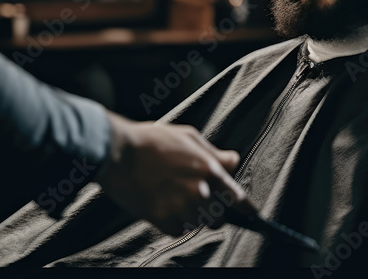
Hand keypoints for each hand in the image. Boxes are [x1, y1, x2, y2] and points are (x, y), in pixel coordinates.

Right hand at [96, 111, 246, 236]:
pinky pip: (178, 231)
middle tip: (198, 201)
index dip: (245, 208)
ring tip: (176, 200)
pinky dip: (174, 224)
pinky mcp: (160, 218)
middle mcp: (198, 191)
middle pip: (218, 219)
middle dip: (213, 212)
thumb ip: (213, 153)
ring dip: (191, 217)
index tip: (249, 213)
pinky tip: (165, 208)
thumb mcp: (188, 137)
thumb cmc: (152, 140)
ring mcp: (179, 206)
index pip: (237, 198)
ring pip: (197, 225)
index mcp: (208, 169)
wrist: (118, 151)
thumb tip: (233, 161)